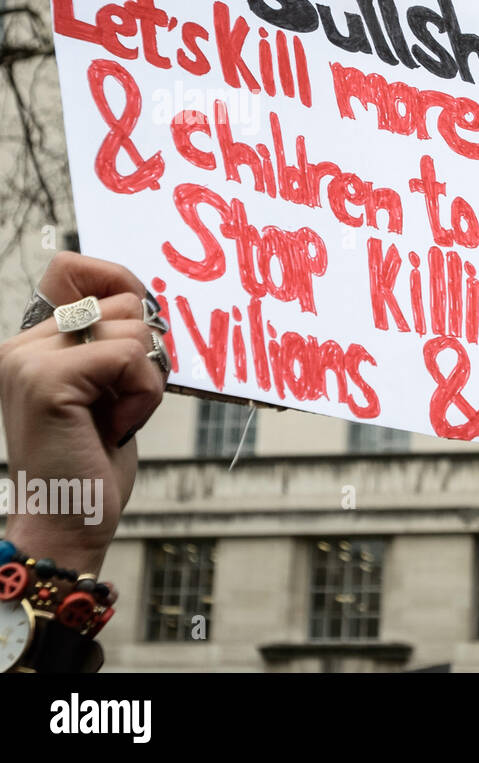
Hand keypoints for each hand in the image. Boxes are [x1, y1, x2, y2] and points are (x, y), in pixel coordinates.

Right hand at [0, 252, 164, 574]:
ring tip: (116, 417)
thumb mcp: (107, 386)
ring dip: (147, 380)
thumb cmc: (95, 458)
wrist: (70, 520)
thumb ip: (110, 340)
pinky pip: (131, 356)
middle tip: (122, 402)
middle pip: (122, 299)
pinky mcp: (48, 380)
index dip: (119, 285)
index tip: (134, 337)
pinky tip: (117, 425)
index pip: (75, 267)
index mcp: (32, 342)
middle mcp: (22, 344)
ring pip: (132, 328)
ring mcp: (29, 360)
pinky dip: (143, 394)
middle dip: (145, 353)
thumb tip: (140, 296)